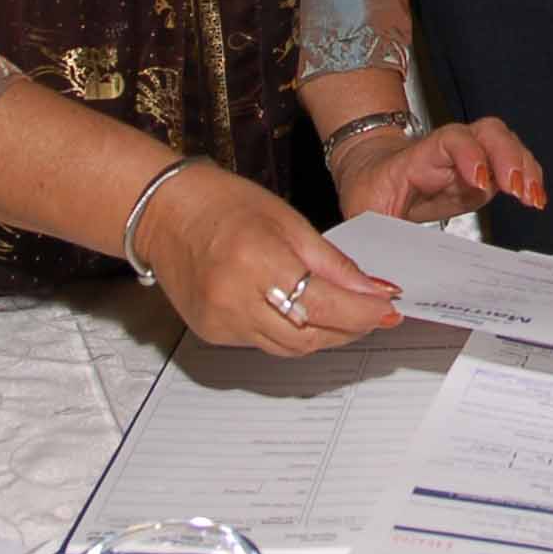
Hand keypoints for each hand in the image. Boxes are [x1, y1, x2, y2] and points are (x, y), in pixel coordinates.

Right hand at [138, 161, 402, 356]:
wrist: (164, 213)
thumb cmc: (222, 205)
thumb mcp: (289, 221)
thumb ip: (333, 263)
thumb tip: (372, 289)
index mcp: (258, 260)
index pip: (325, 304)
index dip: (363, 313)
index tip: (388, 309)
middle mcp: (236, 298)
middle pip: (311, 335)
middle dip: (351, 328)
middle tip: (375, 314)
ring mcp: (221, 322)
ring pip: (291, 348)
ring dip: (325, 336)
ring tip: (347, 316)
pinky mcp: (213, 334)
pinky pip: (264, 345)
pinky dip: (291, 333)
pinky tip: (304, 314)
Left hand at [331, 117, 544, 222]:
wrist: (373, 172)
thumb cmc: (369, 189)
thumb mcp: (363, 214)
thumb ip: (374, 242)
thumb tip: (384, 282)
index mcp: (419, 158)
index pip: (449, 142)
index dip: (469, 155)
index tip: (480, 181)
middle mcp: (450, 152)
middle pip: (488, 133)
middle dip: (509, 157)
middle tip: (520, 190)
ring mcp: (470, 159)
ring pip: (505, 144)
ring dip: (525, 167)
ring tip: (534, 198)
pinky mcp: (482, 174)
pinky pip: (511, 164)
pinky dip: (528, 177)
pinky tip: (535, 198)